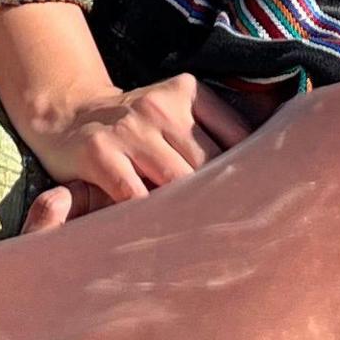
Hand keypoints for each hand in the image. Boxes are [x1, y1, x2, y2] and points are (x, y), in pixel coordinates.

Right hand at [0, 1, 264, 233]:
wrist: (67, 113)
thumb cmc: (136, 128)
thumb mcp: (176, 113)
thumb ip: (216, 134)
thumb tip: (269, 175)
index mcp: (189, 92)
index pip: (238, 135)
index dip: (256, 173)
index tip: (272, 205)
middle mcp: (161, 106)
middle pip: (211, 164)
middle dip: (227, 201)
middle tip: (247, 238)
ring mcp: (129, 129)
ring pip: (177, 181)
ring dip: (192, 214)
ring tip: (212, 247)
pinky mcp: (100, 153)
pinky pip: (135, 195)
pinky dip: (150, 217)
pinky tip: (162, 236)